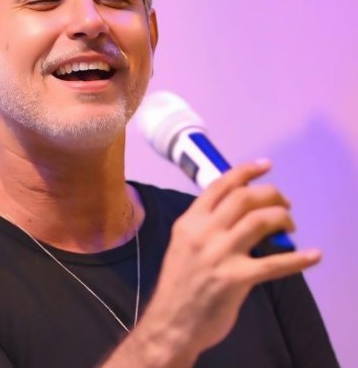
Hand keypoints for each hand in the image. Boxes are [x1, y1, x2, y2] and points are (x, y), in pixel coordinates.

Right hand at [131, 160, 320, 365]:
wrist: (172, 321)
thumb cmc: (179, 282)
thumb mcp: (184, 244)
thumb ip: (206, 225)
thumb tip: (238, 212)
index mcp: (189, 221)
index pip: (220, 186)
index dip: (245, 171)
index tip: (265, 165)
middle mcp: (204, 231)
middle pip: (244, 198)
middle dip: (271, 194)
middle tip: (284, 203)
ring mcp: (220, 253)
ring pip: (260, 220)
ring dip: (282, 218)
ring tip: (291, 225)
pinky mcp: (236, 278)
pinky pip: (274, 263)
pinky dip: (298, 258)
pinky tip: (313, 255)